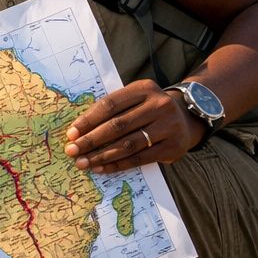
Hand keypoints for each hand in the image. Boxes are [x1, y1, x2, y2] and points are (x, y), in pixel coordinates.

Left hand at [64, 79, 205, 173]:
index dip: (88, 120)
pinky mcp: (172, 146)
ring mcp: (168, 126)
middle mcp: (159, 105)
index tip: (71, 133)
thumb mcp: (134, 99)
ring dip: (101, 155)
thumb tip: (77, 131)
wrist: (186, 118)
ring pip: (128, 144)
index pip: (110, 104)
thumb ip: (111, 109)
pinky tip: (101, 168)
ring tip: (83, 162)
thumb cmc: (148, 109)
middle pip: (117, 125)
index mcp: (144, 89)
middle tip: (72, 151)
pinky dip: (118, 164)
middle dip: (91, 140)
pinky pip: (139, 158)